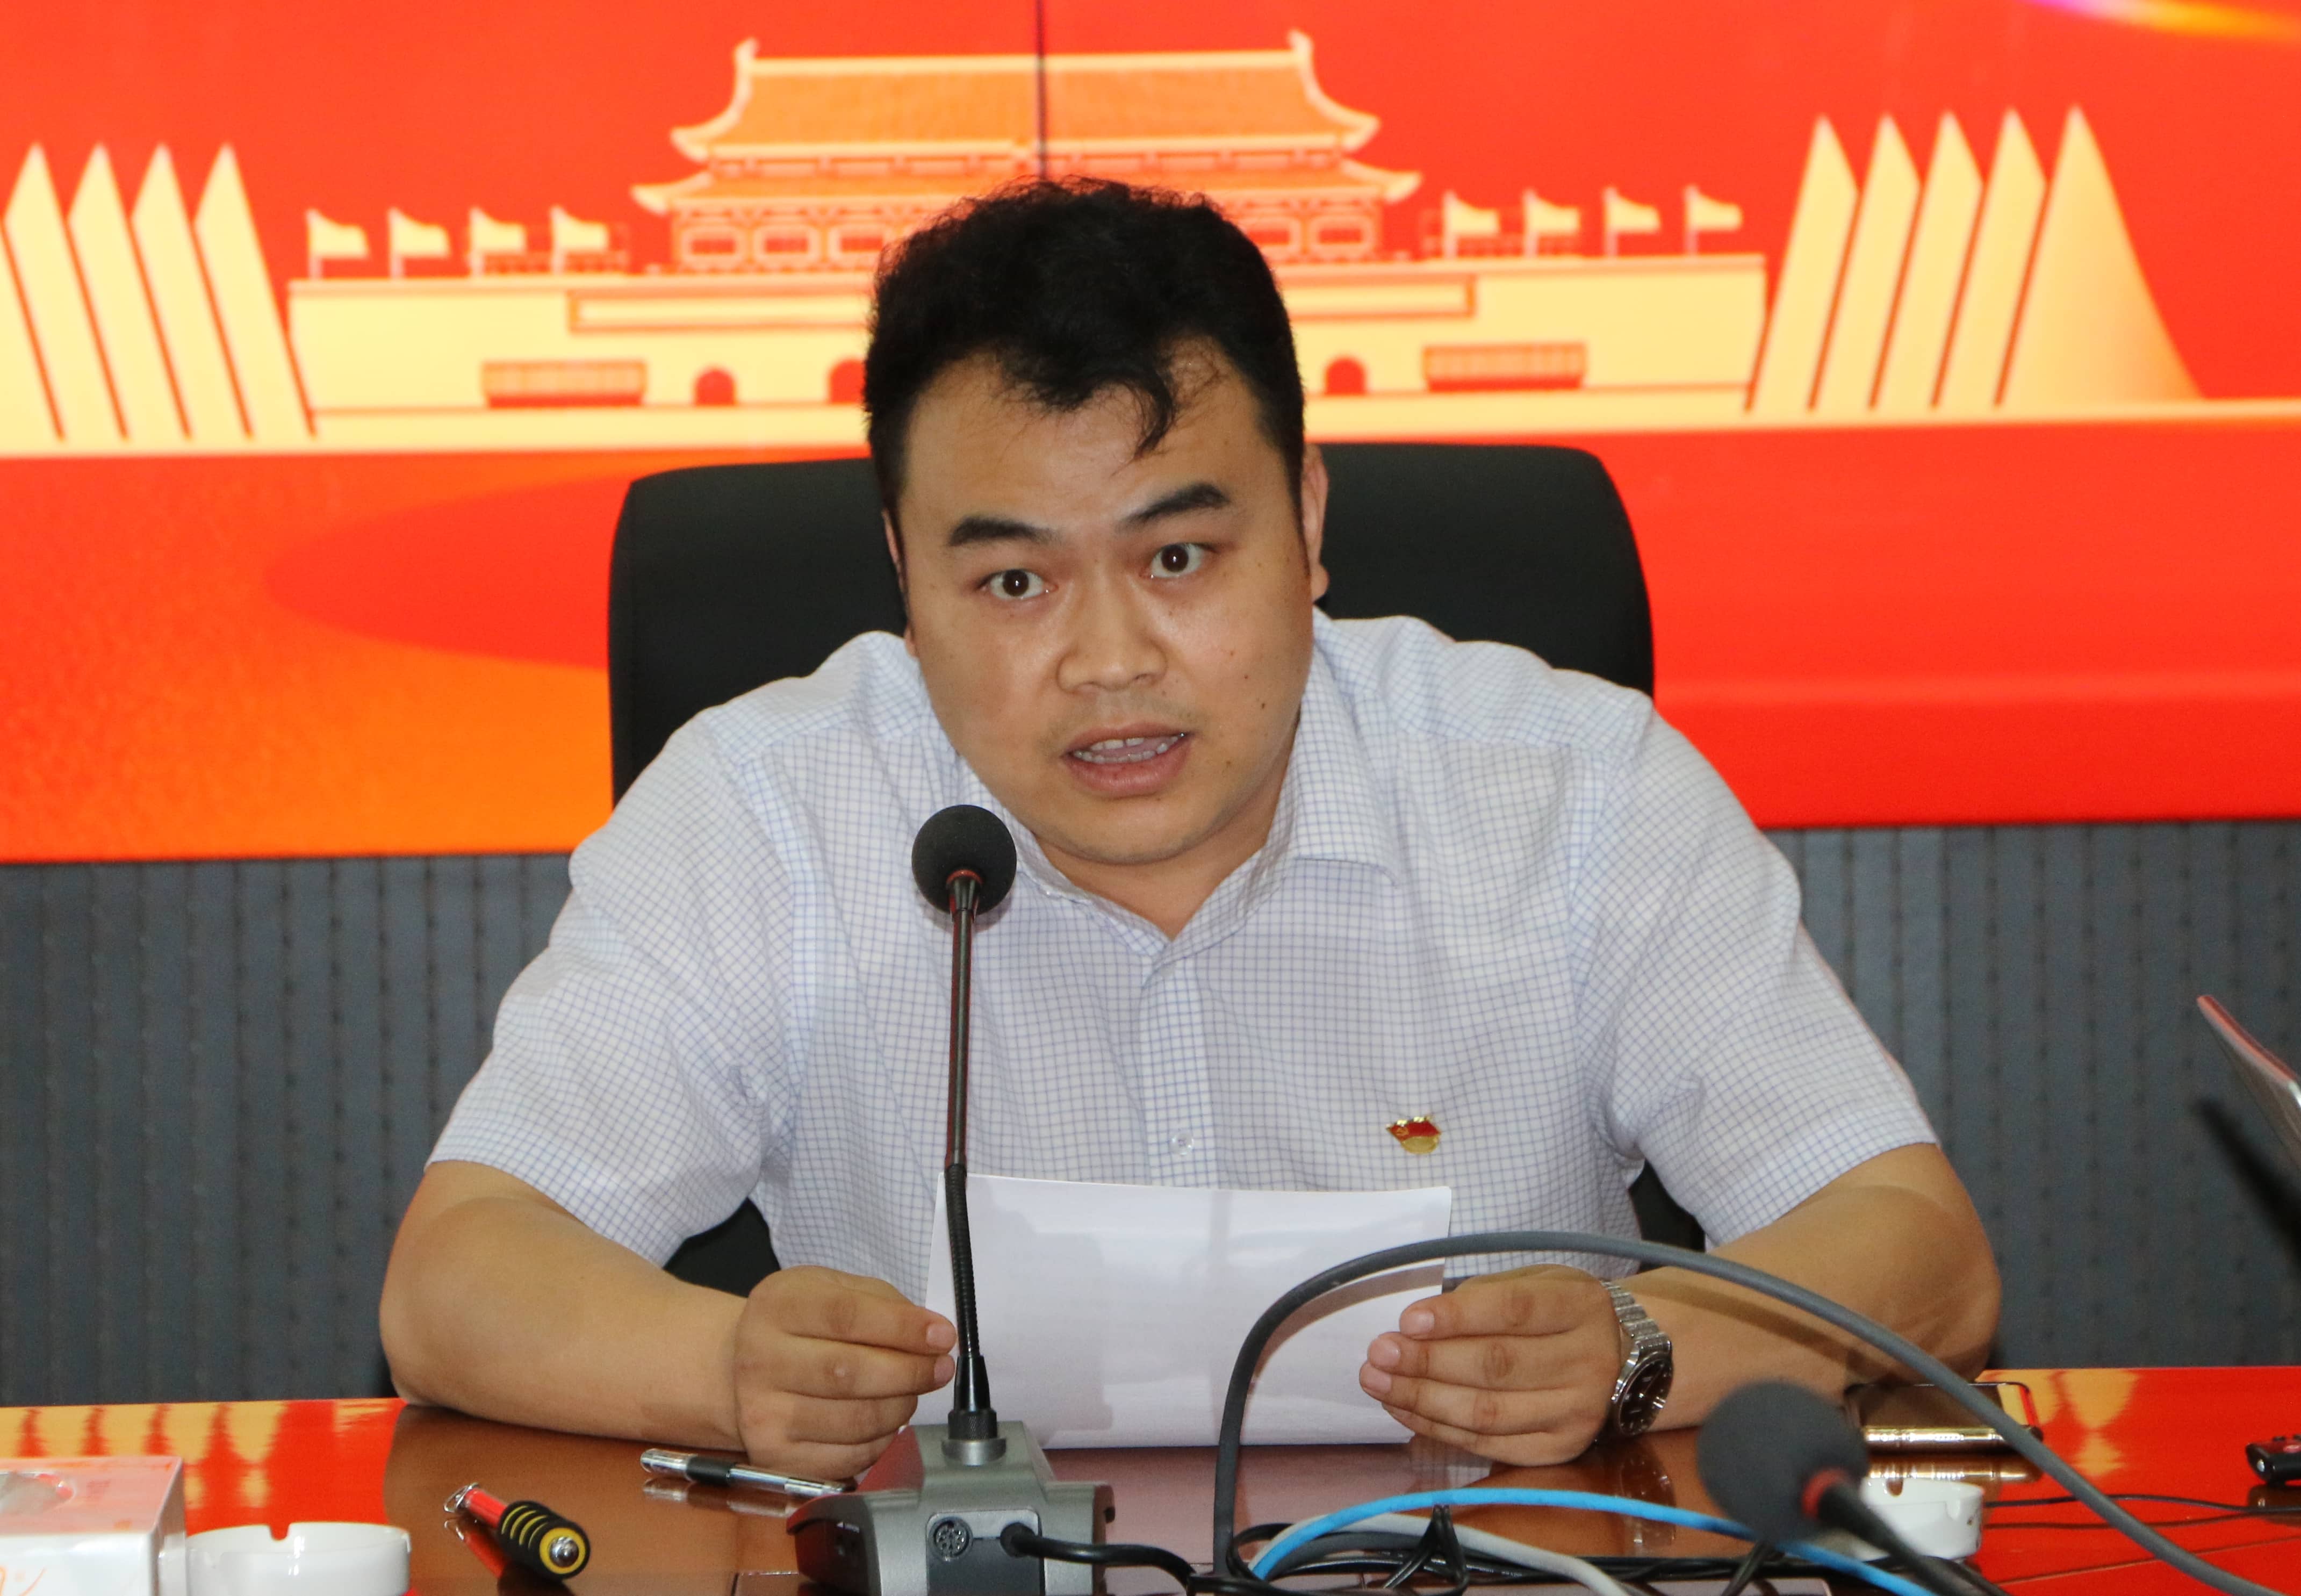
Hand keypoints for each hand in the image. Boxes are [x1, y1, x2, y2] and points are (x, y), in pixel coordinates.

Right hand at [731, 1265, 956, 1478]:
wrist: (739, 1369)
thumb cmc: (798, 1325)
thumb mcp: (829, 1289)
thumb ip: (880, 1303)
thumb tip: (932, 1334)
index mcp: (777, 1307)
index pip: (846, 1316)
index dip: (902, 1328)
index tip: (943, 1335)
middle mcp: (761, 1361)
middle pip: (849, 1373)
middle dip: (910, 1372)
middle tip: (940, 1368)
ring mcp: (764, 1415)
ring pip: (854, 1420)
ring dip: (900, 1408)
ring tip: (912, 1392)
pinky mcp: (776, 1458)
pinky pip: (847, 1457)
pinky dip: (881, 1441)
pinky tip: (885, 1422)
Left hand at [1358, 1264, 1621, 1464]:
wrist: (1621, 1360)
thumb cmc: (1559, 1314)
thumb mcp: (1535, 1283)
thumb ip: (1484, 1296)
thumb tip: (1417, 1325)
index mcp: (1581, 1306)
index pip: (1514, 1310)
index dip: (1458, 1317)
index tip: (1407, 1320)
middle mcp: (1587, 1362)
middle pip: (1496, 1366)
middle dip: (1427, 1362)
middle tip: (1378, 1353)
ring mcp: (1576, 1412)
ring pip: (1488, 1412)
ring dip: (1422, 1399)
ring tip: (1377, 1382)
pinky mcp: (1559, 1449)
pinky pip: (1489, 1444)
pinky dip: (1438, 1428)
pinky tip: (1403, 1409)